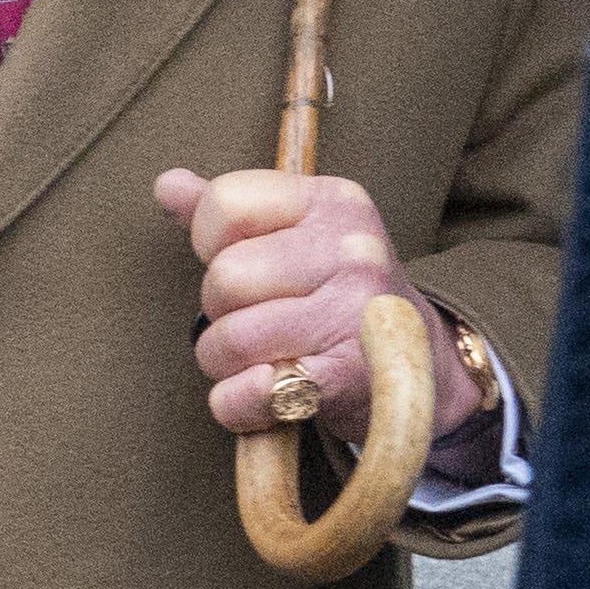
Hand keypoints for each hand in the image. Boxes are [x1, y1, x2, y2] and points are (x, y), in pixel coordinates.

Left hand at [150, 167, 485, 457]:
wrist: (421, 361)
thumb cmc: (335, 290)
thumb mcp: (295, 232)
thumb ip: (230, 210)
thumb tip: (168, 185)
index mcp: (333, 201)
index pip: (223, 203)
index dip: (211, 241)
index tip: (241, 259)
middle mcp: (353, 250)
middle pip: (223, 277)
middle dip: (219, 308)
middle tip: (254, 316)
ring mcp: (355, 313)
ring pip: (229, 339)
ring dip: (225, 360)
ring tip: (259, 355)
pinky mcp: (348, 377)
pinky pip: (252, 392)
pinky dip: (238, 404)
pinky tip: (263, 392)